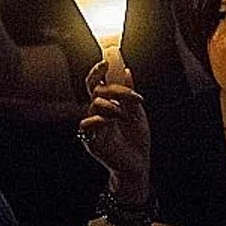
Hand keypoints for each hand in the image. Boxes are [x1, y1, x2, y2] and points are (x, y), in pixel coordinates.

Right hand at [78, 62, 151, 192]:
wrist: (138, 163)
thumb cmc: (136, 138)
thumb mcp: (137, 113)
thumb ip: (129, 94)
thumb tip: (126, 70)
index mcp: (108, 103)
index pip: (98, 83)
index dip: (98, 71)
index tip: (106, 62)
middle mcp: (98, 112)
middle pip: (96, 90)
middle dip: (113, 89)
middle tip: (131, 96)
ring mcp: (94, 126)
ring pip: (94, 105)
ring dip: (111, 106)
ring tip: (124, 115)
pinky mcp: (91, 140)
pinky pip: (87, 125)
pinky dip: (97, 120)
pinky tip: (108, 122)